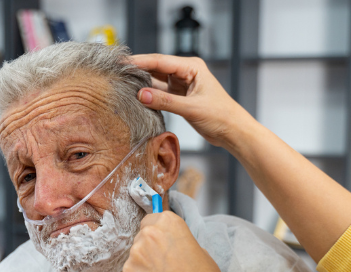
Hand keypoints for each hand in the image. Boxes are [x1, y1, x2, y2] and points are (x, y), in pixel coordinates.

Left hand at [123, 211, 232, 271]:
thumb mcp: (200, 251)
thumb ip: (181, 242)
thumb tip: (171, 245)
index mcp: (170, 223)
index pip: (154, 218)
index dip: (159, 231)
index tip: (163, 240)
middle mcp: (150, 233)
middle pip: (143, 235)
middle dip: (151, 247)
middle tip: (165, 263)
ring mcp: (136, 253)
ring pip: (136, 253)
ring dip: (145, 262)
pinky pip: (132, 271)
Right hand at [129, 54, 251, 148]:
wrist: (232, 131)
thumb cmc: (220, 116)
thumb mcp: (191, 108)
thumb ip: (165, 102)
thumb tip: (141, 95)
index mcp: (192, 67)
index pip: (161, 61)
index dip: (141, 61)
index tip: (122, 62)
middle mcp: (186, 72)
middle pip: (157, 68)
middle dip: (138, 70)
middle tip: (117, 71)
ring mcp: (182, 84)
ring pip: (157, 81)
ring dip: (143, 83)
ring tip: (123, 83)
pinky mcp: (180, 97)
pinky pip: (161, 93)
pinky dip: (150, 95)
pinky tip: (137, 96)